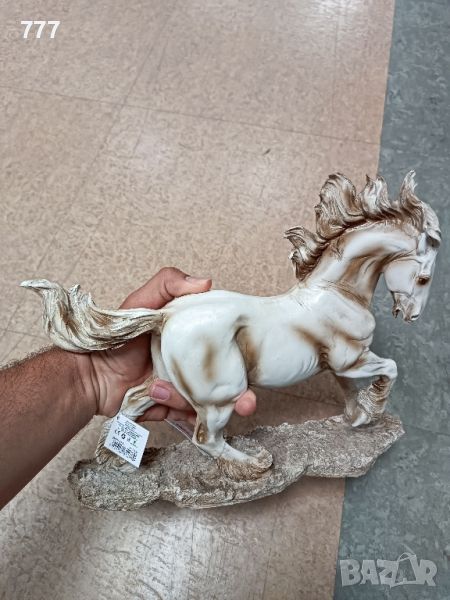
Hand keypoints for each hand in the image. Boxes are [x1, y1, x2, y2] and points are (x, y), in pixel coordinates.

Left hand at [82, 267, 256, 421]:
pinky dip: (182, 414)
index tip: (254, 362)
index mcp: (194, 339)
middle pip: (230, 383)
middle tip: (247, 404)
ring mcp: (187, 389)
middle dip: (244, 397)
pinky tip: (160, 400)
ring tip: (159, 388)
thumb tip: (207, 282)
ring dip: (195, 402)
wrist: (89, 375)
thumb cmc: (116, 337)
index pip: (228, 347)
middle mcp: (195, 365)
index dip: (245, 355)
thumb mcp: (141, 302)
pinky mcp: (174, 409)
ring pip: (211, 403)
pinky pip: (189, 417)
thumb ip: (168, 283)